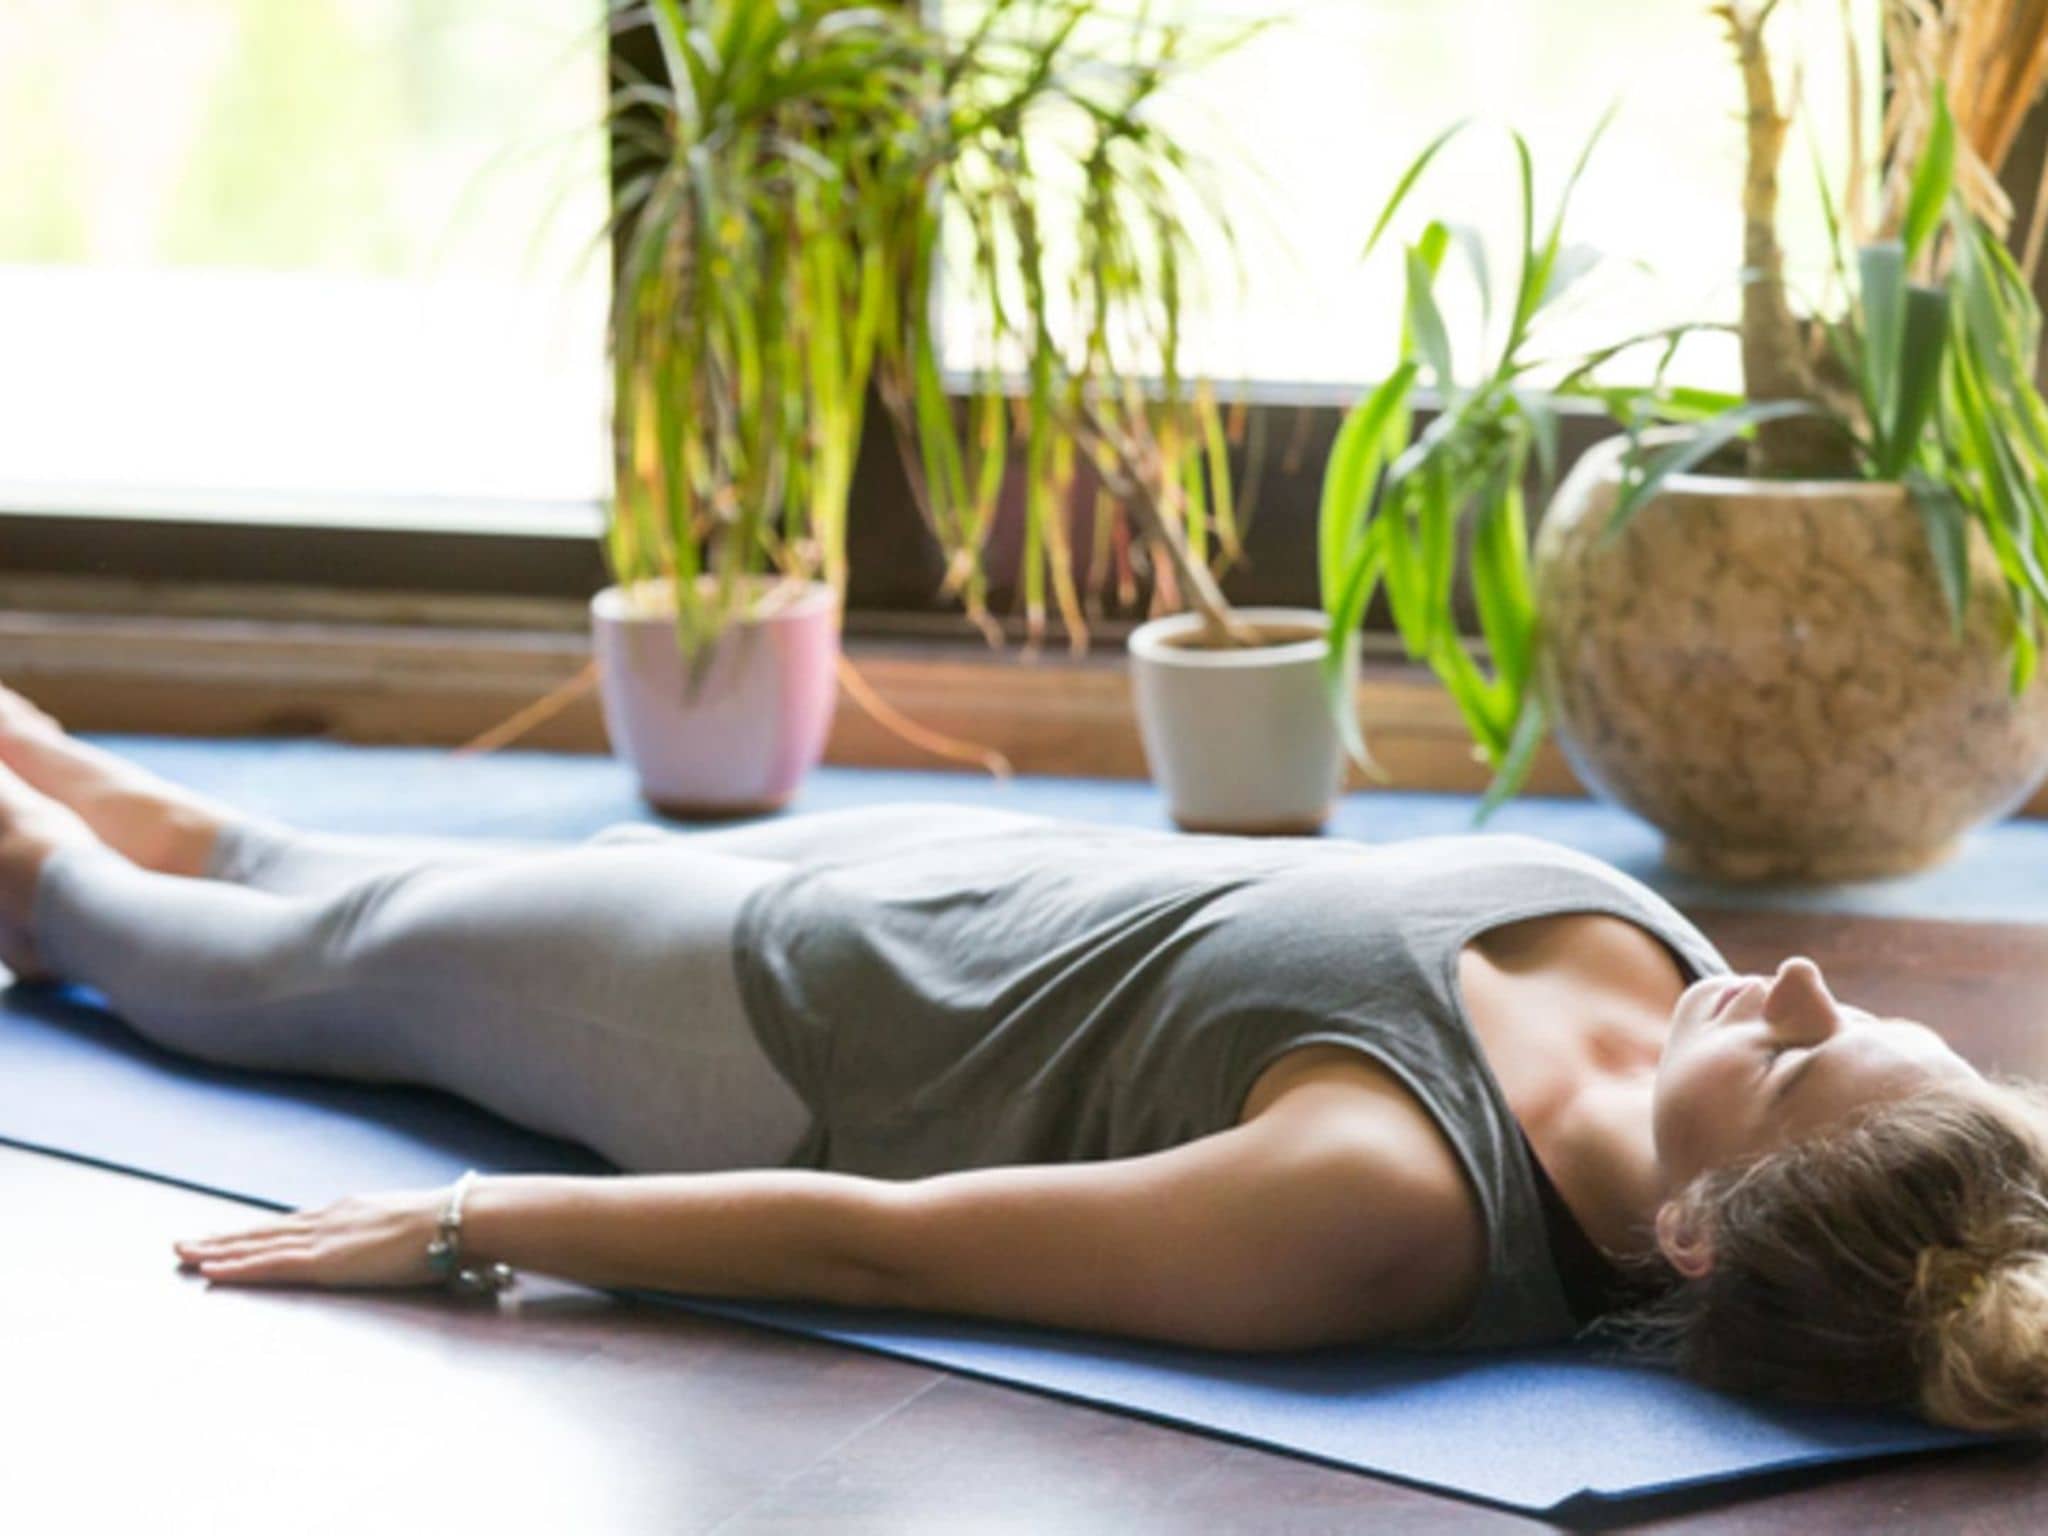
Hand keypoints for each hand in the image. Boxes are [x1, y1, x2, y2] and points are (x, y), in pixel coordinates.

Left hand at [173, 1186, 453, 1289]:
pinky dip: (238, 1266)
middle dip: (224, 1238)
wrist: (454, 1220)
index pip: (291, 1224)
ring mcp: (323, 1238)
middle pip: (264, 1230)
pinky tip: (212, 1270)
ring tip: (185, 1253)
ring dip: (219, 1250)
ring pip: (258, 1244)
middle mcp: (327, 1219)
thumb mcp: (407, 1227)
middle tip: (185, 1243)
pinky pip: (270, 1264)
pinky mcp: (323, 1261)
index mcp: (348, 1213)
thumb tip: (393, 1244)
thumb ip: (388, 1236)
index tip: (230, 1235)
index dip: (257, 1231)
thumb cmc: (444, 1227)